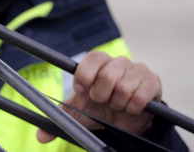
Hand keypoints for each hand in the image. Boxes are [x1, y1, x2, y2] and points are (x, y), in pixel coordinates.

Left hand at [37, 51, 161, 142]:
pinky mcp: (153, 82)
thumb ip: (60, 119)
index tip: (81, 90)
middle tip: (102, 101)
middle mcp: (119, 61)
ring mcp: (137, 70)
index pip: (92, 58)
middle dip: (101, 95)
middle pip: (107, 74)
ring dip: (117, 103)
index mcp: (99, 62)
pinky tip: (130, 108)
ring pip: (123, 86)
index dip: (85, 75)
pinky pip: (141, 95)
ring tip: (116, 105)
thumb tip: (40, 136)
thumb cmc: (99, 109)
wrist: (124, 119)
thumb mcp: (78, 113)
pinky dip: (133, 106)